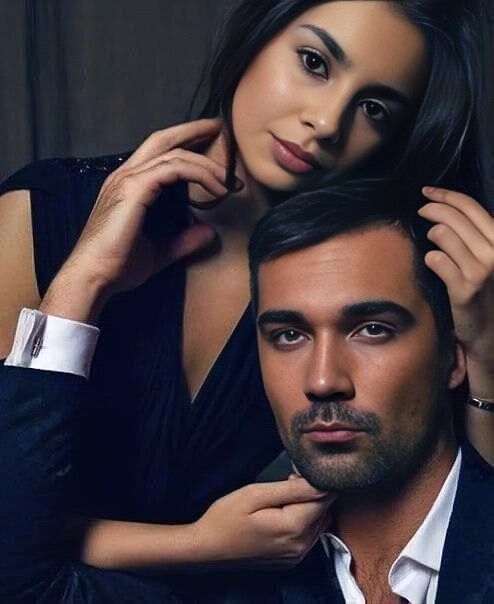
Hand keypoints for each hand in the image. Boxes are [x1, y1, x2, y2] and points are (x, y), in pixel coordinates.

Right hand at [62, 119, 238, 297]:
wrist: (94, 278)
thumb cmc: (117, 266)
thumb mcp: (160, 252)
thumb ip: (183, 240)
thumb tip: (209, 232)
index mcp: (128, 185)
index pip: (159, 152)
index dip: (185, 144)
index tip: (213, 146)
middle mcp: (125, 175)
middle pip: (164, 139)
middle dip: (194, 131)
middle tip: (221, 130)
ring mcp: (128, 179)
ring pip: (174, 154)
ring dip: (206, 163)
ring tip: (229, 179)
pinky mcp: (134, 188)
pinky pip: (173, 169)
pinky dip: (199, 174)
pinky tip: (218, 189)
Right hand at [193, 478, 333, 570]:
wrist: (206, 548)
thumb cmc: (225, 518)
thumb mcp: (255, 494)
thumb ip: (291, 489)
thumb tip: (320, 484)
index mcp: (293, 528)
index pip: (324, 499)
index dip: (314, 480)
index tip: (296, 471)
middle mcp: (300, 546)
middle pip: (323, 511)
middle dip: (312, 492)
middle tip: (288, 479)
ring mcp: (296, 556)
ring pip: (319, 522)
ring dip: (308, 505)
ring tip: (283, 494)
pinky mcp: (290, 560)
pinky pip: (309, 535)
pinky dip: (303, 519)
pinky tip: (282, 511)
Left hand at [419, 187, 493, 370]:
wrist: (490, 332)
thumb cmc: (487, 291)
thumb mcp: (489, 258)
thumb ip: (475, 235)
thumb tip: (448, 210)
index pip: (470, 206)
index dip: (445, 195)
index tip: (427, 191)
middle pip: (453, 217)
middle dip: (431, 209)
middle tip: (421, 211)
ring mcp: (481, 270)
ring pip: (441, 234)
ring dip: (431, 236)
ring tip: (432, 244)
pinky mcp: (465, 288)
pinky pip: (435, 260)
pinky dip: (430, 259)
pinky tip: (434, 264)